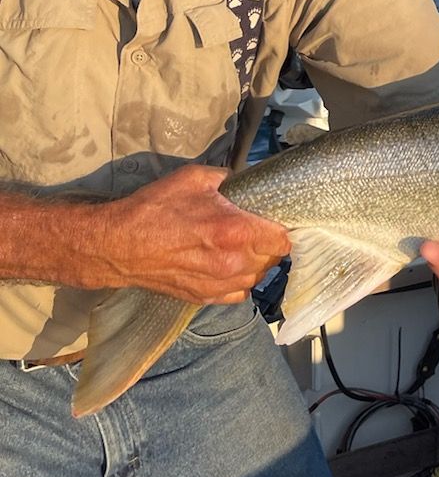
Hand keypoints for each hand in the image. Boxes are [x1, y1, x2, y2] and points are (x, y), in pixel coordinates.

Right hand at [96, 166, 291, 303]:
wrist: (118, 245)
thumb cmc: (154, 209)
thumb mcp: (194, 179)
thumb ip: (229, 180)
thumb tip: (247, 182)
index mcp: (234, 231)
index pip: (282, 239)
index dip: (281, 228)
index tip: (274, 220)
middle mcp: (232, 263)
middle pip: (272, 258)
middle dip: (266, 243)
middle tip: (253, 229)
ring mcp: (219, 284)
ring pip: (257, 276)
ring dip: (254, 262)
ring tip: (238, 246)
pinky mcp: (204, 297)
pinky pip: (239, 292)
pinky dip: (238, 279)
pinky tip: (226, 264)